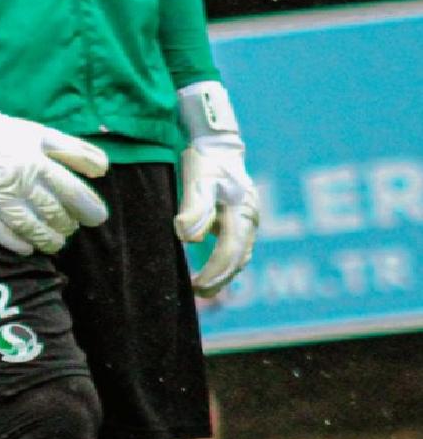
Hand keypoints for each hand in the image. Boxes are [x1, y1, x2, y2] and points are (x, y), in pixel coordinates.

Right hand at [0, 63, 108, 254]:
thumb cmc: (5, 133)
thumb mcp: (42, 135)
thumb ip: (74, 151)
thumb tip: (104, 169)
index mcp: (36, 162)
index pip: (71, 192)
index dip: (89, 208)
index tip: (97, 218)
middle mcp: (18, 182)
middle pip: (52, 213)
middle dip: (67, 225)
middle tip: (71, 228)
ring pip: (29, 228)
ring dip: (47, 239)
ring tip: (56, 243)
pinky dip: (16, 244)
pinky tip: (27, 249)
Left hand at [174, 81, 259, 295]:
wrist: (217, 144)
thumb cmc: (205, 162)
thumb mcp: (196, 182)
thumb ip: (194, 208)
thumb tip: (188, 238)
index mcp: (242, 212)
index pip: (229, 251)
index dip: (214, 272)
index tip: (195, 286)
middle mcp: (251, 218)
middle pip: (239, 258)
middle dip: (220, 279)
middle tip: (198, 294)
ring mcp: (250, 218)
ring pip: (241, 255)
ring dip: (225, 274)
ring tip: (203, 288)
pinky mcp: (243, 218)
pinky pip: (238, 246)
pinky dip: (227, 261)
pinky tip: (213, 270)